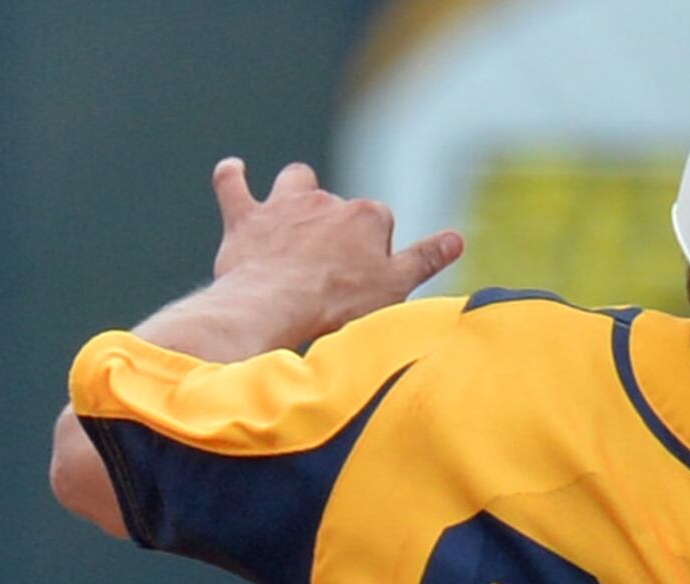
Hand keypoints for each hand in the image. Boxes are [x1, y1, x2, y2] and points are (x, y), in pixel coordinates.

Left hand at [205, 157, 464, 348]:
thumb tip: (457, 239)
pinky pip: (233, 185)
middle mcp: (327, 201)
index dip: (376, 252)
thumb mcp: (394, 287)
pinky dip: (232, 177)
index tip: (365, 282)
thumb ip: (425, 259)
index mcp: (367, 216)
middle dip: (338, 230)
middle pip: (339, 208)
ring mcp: (284, 206)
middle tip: (331, 273)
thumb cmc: (337, 304)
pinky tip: (233, 170)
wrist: (276, 306)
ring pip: (295, 182)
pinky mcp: (246, 218)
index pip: (380, 225)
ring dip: (296, 191)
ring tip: (295, 212)